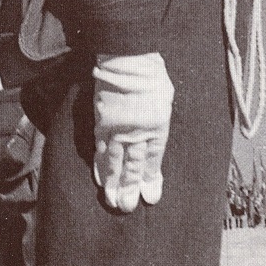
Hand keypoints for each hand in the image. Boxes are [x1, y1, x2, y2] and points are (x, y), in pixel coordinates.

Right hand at [91, 52, 173, 212]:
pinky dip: (100, 166)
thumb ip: (159, 123)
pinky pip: (100, 149)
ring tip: (113, 202)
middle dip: (131, 188)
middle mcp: (137, 130)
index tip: (150, 196)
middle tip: (127, 208)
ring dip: (114, 183)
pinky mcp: (101, 123)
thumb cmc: (151, 76)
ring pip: (115, 162)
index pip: (153, 159)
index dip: (151, 179)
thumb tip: (154, 140)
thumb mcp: (165, 100)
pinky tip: (100, 179)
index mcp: (157, 125)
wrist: (127, 58)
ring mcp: (117, 128)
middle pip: (134, 165)